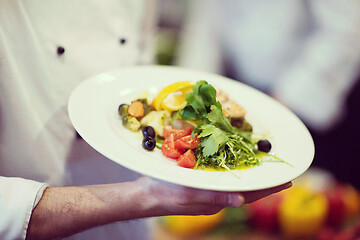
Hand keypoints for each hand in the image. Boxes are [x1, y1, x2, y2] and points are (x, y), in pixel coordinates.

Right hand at [136, 176, 291, 215]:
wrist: (144, 196)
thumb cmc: (163, 194)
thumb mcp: (188, 194)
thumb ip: (214, 196)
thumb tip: (241, 200)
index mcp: (215, 201)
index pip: (248, 195)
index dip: (268, 189)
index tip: (288, 181)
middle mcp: (214, 198)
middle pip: (245, 190)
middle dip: (264, 184)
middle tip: (281, 175)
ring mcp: (206, 193)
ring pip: (234, 186)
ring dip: (250, 179)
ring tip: (263, 172)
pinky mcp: (197, 187)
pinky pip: (221, 181)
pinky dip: (233, 175)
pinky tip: (233, 168)